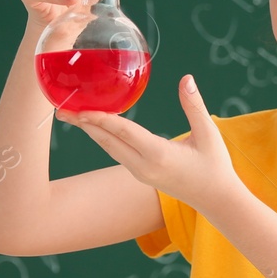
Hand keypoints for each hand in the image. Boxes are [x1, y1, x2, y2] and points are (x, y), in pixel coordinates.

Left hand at [60, 75, 243, 215]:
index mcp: (158, 155)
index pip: (123, 132)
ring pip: (108, 148)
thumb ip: (195, 106)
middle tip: (61, 109)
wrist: (215, 199)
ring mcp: (139, 172)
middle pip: (106, 141)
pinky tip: (94, 125)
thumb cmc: (215, 166)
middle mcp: (143, 166)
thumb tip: (186, 78)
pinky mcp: (140, 174)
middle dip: (83, 124)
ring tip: (70, 115)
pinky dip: (103, 137)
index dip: (100, 118)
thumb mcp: (209, 134)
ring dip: (89, 131)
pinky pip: (115, 152)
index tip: (80, 108)